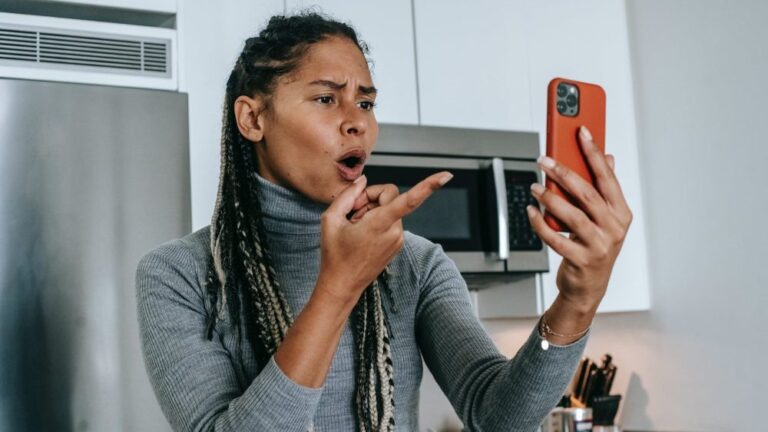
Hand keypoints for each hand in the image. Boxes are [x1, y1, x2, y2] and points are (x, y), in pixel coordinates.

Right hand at [317, 171, 452, 302]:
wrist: (342, 285)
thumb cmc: (334, 254)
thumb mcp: (330, 219)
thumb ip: (348, 195)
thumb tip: (363, 181)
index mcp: (380, 224)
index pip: (410, 200)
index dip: (429, 185)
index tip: (447, 176)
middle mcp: (395, 232)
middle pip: (390, 196)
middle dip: (370, 197)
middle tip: (352, 212)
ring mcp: (398, 239)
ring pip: (390, 208)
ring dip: (372, 210)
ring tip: (355, 226)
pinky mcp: (398, 244)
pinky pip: (391, 220)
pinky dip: (377, 220)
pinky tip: (363, 233)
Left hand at [527, 126, 632, 311]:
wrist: (589, 287)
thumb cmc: (593, 247)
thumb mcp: (604, 219)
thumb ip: (604, 189)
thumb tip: (608, 157)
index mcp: (621, 213)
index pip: (607, 177)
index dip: (594, 152)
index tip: (581, 131)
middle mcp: (614, 228)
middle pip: (587, 194)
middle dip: (564, 173)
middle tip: (544, 159)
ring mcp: (599, 245)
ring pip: (572, 215)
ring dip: (550, 198)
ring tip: (534, 186)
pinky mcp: (581, 260)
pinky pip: (556, 239)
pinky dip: (541, 224)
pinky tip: (531, 212)